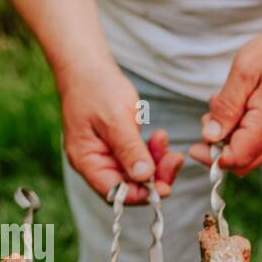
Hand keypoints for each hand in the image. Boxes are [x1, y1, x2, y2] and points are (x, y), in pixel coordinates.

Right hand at [60, 64, 184, 203]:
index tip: (163, 188)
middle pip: (130, 186)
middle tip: (174, 161)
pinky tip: (160, 137)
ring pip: (139, 173)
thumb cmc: (95, 88)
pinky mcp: (121, 146)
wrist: (89, 66)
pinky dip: (153, 151)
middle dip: (154, 176)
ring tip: (164, 141)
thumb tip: (144, 177)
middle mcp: (96, 163)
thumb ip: (129, 149)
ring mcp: (108, 155)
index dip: (140, 195)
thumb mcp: (115, 119)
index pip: (114, 193)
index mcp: (87, 161)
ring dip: (157, 162)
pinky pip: (141, 157)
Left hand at [189, 23, 261, 175]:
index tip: (195, 145)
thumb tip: (210, 135)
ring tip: (222, 107)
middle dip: (218, 151)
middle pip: (243, 165)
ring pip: (250, 155)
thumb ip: (226, 106)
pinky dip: (241, 134)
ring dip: (229, 140)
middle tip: (208, 121)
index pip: (236, 158)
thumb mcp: (244, 71)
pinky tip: (236, 108)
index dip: (212, 158)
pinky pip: (258, 143)